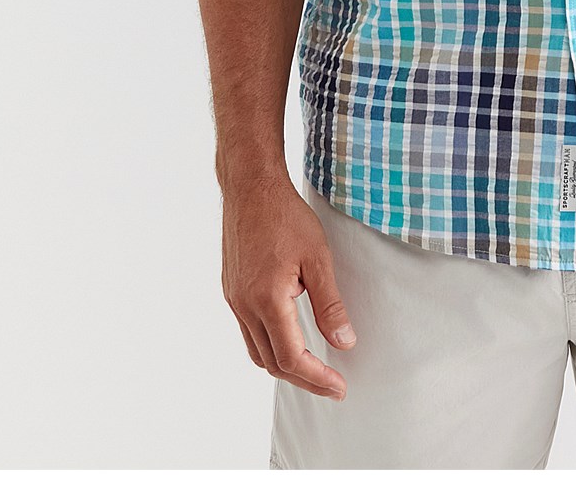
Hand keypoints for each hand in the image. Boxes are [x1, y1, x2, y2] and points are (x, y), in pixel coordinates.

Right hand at [221, 173, 356, 400]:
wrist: (251, 187)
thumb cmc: (285, 216)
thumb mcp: (318, 258)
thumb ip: (330, 304)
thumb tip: (344, 342)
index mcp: (267, 300)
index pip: (291, 357)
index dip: (316, 378)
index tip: (338, 387)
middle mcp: (245, 306)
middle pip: (272, 363)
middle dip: (303, 378)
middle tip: (332, 383)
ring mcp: (234, 299)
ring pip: (257, 351)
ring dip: (284, 365)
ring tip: (313, 367)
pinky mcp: (231, 290)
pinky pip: (248, 332)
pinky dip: (270, 345)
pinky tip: (289, 337)